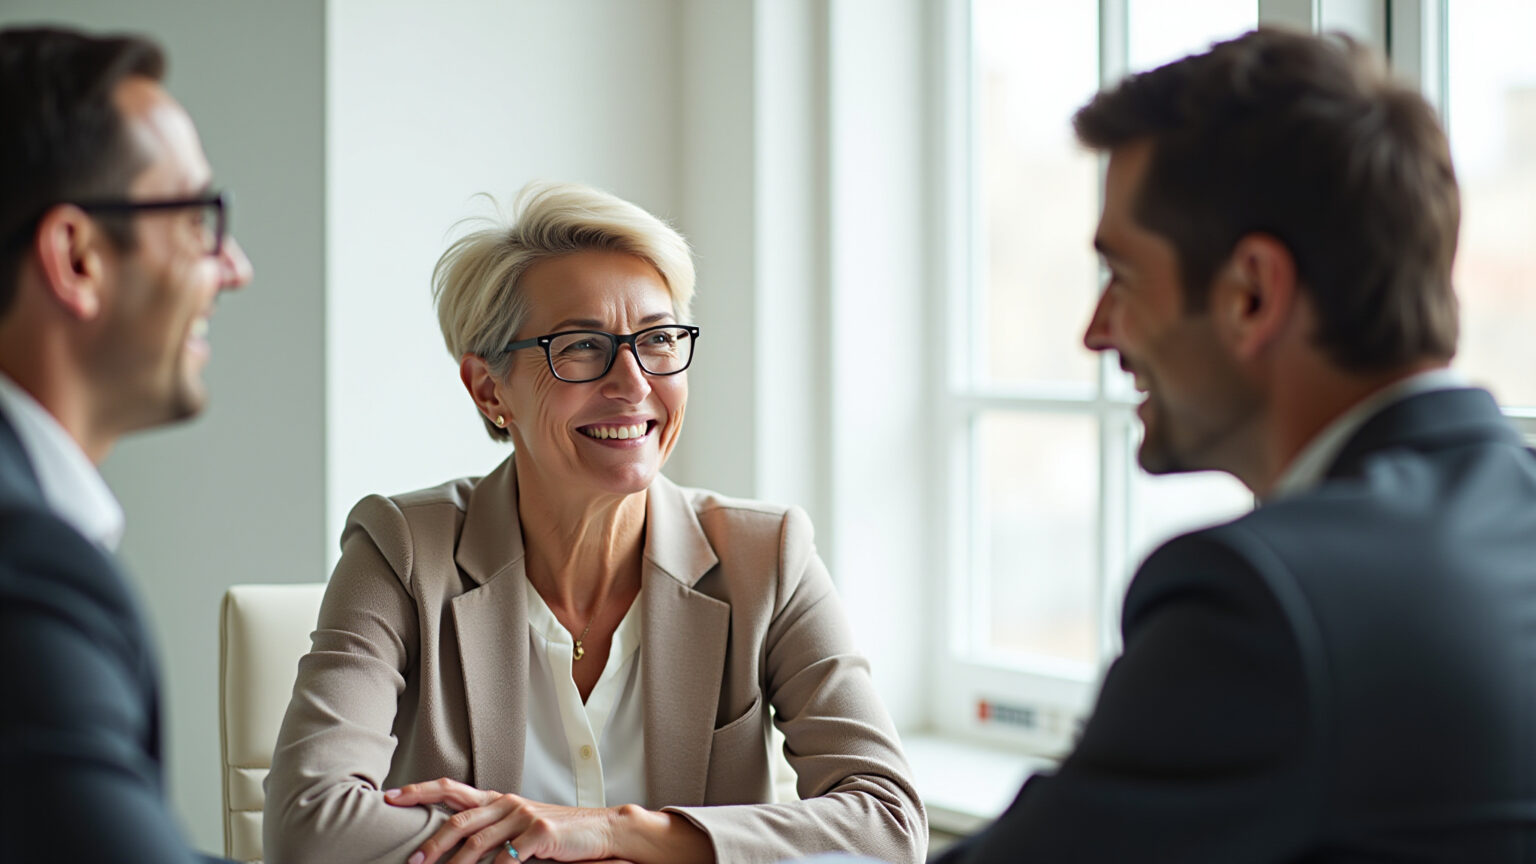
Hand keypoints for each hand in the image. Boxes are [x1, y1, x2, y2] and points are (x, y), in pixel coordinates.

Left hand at [385, 778, 622, 863]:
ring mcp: (523, 815)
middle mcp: (506, 803)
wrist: (600, 830)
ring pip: (478, 842)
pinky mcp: (540, 831)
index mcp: (496, 799)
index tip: (391, 798)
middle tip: (412, 862)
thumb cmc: (556, 831)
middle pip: (458, 821)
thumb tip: (452, 843)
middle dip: (431, 844)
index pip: (450, 790)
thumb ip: (490, 828)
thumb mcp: (519, 824)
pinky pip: (508, 857)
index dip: (419, 791)